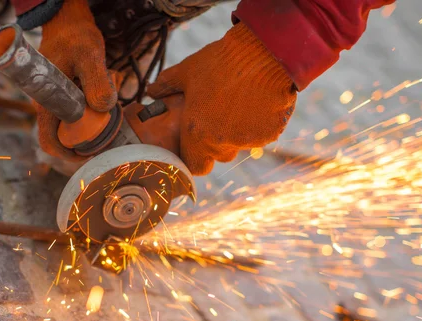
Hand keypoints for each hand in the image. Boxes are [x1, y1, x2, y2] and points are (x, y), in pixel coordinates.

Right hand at [36, 0, 116, 160]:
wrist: (68, 20)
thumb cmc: (74, 36)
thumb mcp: (89, 56)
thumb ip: (97, 82)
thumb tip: (104, 108)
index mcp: (46, 102)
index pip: (48, 141)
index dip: (68, 154)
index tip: (90, 153)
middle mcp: (47, 106)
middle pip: (64, 138)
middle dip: (87, 140)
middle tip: (109, 135)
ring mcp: (55, 102)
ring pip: (73, 127)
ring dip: (92, 126)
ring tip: (110, 116)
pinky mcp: (64, 97)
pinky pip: (77, 114)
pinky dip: (92, 114)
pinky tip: (106, 102)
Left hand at [147, 23, 296, 174]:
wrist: (263, 53)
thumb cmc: (220, 63)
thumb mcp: (187, 71)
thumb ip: (166, 85)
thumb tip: (151, 90)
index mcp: (197, 134)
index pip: (194, 166)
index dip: (194, 157)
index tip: (195, 144)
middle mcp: (221, 143)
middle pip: (218, 155)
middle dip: (217, 141)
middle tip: (218, 115)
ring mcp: (248, 141)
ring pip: (240, 144)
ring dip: (238, 131)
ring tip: (239, 101)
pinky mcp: (270, 134)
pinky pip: (262, 135)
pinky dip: (258, 123)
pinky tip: (258, 100)